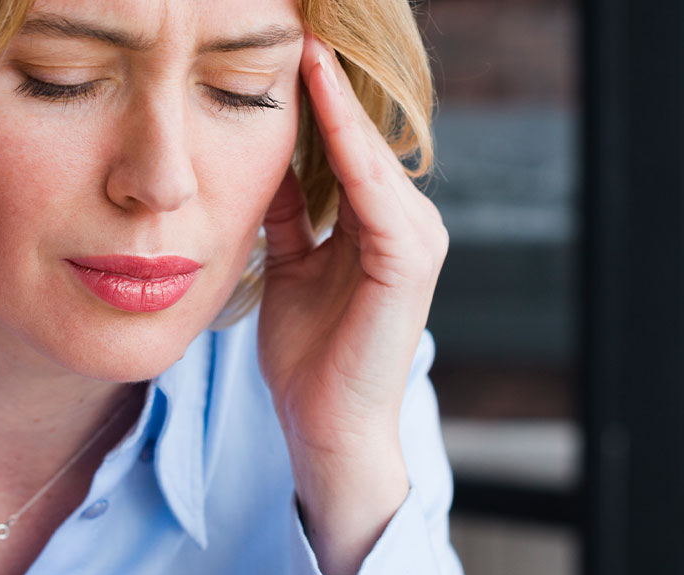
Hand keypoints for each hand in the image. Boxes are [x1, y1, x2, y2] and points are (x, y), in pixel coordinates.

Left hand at [256, 32, 446, 574]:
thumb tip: (268, 165)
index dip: (318, 99)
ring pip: (370, 152)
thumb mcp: (290, 268)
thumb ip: (290, 217)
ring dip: (338, 97)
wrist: (323, 425)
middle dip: (329, 84)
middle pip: (363, 138)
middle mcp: (406, 224)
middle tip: (301, 25)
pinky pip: (371, 187)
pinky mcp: (407, 260)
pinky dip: (346, 142)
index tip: (288, 48)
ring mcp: (415, 240)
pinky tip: (320, 98)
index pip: (347, 148)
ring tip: (308, 43)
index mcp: (379, 227)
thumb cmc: (308, 355)